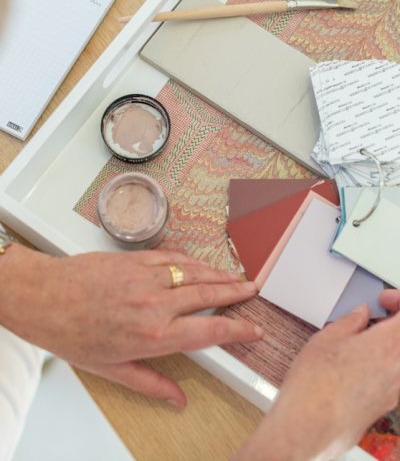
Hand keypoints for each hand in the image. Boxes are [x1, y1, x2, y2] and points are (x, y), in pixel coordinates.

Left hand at [0, 244, 261, 407]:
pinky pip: (173, 257)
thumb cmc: (73, 334)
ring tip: (236, 276)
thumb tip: (177, 399)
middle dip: (236, 292)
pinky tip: (199, 264)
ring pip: (195, 273)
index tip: (253, 329)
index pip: (210, 331)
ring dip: (219, 275)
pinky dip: (191, 261)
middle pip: (209, 295)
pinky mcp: (136, 259)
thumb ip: (151, 382)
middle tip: (252, 290)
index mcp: (154, 335)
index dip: (238, 330)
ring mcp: (147, 277)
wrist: (45, 298)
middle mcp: (156, 303)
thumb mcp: (111, 369)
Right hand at [235, 295, 399, 460]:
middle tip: (378, 314)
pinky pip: (395, 375)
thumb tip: (360, 315)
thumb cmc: (314, 386)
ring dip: (390, 343)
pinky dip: (386, 362)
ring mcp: (395, 390)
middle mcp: (399, 369)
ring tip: (364, 338)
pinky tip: (359, 362)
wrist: (309, 427)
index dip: (398, 302)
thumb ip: (350, 322)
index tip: (383, 300)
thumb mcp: (325, 339)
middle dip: (395, 322)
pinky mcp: (386, 405)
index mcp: (387, 346)